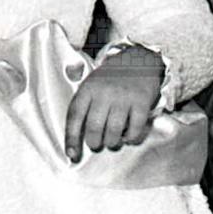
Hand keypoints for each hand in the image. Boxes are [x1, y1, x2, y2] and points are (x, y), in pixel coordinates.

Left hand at [65, 45, 163, 160]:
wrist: (138, 59)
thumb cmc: (111, 78)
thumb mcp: (91, 84)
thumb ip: (83, 106)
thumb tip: (75, 138)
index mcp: (88, 89)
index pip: (74, 117)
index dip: (71, 139)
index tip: (72, 154)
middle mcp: (104, 93)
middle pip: (94, 128)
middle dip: (94, 143)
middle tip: (97, 144)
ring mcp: (123, 97)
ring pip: (113, 132)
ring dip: (112, 143)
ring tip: (112, 141)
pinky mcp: (141, 102)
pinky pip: (134, 129)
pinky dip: (130, 138)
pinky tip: (128, 136)